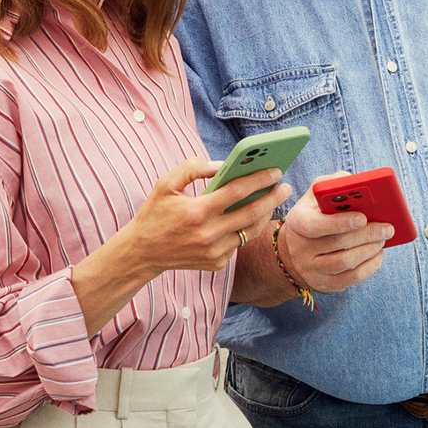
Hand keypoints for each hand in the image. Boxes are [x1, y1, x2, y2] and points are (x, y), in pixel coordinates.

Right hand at [119, 157, 286, 274]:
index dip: (259, 179)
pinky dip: (246, 229)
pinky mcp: (216, 263)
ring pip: (250, 231)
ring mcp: (213, 252)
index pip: (236, 192)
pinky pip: (239, 243)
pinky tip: (253, 216)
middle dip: (273, 197)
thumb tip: (223, 164)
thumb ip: (193, 168)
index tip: (276, 170)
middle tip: (285, 186)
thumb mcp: (166, 184)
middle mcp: (207, 235)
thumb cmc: (155, 213)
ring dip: (265, 214)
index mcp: (196, 212)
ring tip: (274, 199)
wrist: (141, 253)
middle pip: (251, 213)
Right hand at [273, 172, 392, 292]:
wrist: (294, 249)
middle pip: (337, 244)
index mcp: (298, 222)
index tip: (363, 218)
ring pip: (345, 263)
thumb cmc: (314, 215)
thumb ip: (333, 184)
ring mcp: (310, 270)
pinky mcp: (323, 284)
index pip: (315, 225)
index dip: (340, 222)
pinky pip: (351, 279)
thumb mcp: (315, 196)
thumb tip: (355, 182)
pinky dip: (370, 266)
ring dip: (370, 250)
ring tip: (384, 238)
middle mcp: (300, 249)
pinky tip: (378, 253)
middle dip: (367, 235)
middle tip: (388, 228)